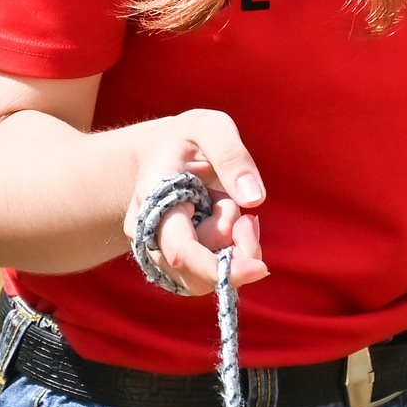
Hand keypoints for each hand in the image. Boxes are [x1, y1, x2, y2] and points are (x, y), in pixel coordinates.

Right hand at [128, 109, 267, 295]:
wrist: (158, 154)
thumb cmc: (186, 138)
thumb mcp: (210, 128)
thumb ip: (231, 156)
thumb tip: (254, 199)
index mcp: (152, 199)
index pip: (181, 251)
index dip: (218, 267)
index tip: (260, 267)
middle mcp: (146, 235)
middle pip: (199, 271)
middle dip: (236, 247)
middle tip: (248, 216)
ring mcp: (155, 254)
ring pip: (206, 277)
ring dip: (232, 247)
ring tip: (226, 207)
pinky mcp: (170, 267)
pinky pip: (207, 277)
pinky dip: (228, 256)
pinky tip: (227, 226)